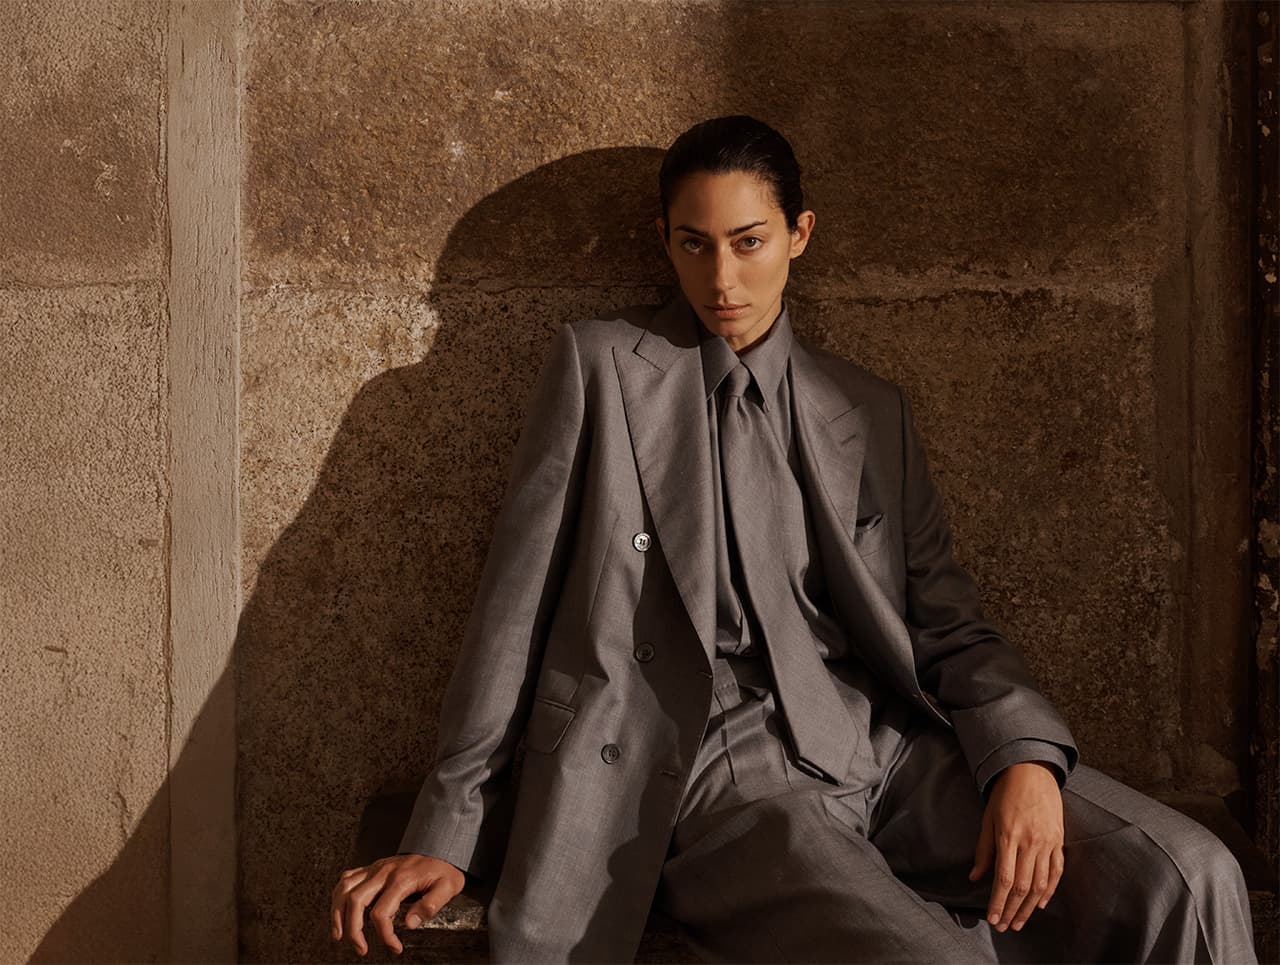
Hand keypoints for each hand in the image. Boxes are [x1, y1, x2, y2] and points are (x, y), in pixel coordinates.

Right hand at [330, 853, 464, 955]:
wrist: (440, 848)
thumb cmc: (442, 869)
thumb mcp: (448, 886)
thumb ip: (431, 905)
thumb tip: (410, 923)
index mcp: (401, 879)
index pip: (381, 912)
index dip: (384, 935)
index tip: (394, 947)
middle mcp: (384, 872)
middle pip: (356, 901)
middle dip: (354, 930)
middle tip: (361, 948)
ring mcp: (375, 868)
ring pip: (345, 889)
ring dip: (338, 913)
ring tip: (339, 935)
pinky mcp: (372, 868)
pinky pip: (347, 878)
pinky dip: (338, 895)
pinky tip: (339, 910)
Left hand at [968, 761, 1063, 933]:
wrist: (1032, 771)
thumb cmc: (1005, 794)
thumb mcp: (988, 818)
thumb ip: (983, 850)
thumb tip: (975, 877)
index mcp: (1009, 837)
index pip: (1004, 879)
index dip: (998, 902)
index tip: (992, 918)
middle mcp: (1030, 842)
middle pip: (1023, 887)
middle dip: (1011, 910)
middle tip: (1004, 926)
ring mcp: (1047, 842)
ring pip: (1041, 884)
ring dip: (1029, 907)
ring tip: (1019, 921)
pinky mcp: (1059, 840)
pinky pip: (1056, 871)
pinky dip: (1049, 890)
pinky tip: (1040, 904)